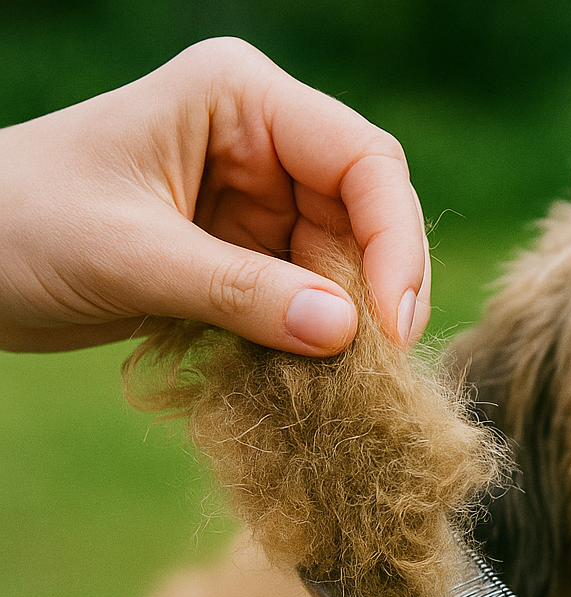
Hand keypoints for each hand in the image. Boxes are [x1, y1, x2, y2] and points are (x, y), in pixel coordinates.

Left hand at [0, 37, 430, 354]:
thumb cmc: (19, 225)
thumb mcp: (130, 256)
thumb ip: (241, 293)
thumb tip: (347, 336)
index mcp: (241, 101)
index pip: (363, 161)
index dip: (393, 241)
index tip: (393, 326)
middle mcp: (263, 144)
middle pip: (368, 215)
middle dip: (378, 291)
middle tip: (379, 368)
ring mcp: (259, 202)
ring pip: (346, 264)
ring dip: (351, 324)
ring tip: (344, 382)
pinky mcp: (248, 255)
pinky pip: (309, 298)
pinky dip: (316, 339)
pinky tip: (312, 375)